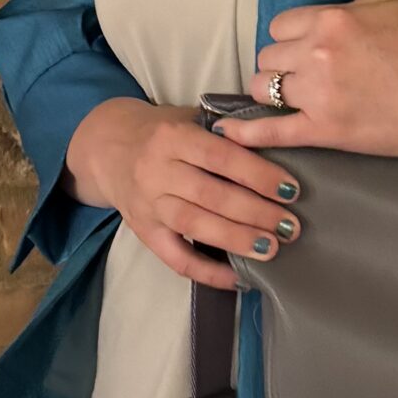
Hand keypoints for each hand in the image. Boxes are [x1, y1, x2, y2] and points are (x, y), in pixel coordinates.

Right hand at [64, 97, 301, 291]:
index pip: (221, 157)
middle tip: (290, 226)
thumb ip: (224, 130)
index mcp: (173, 136)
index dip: (258, 175)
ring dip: (236, 239)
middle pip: (211, 195)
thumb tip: (277, 143)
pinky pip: (176, 258)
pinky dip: (208, 272)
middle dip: (255, 212)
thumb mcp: (187, 118)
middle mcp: (157, 170)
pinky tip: (238, 279)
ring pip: (195, 225)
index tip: (291, 189)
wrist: (106, 149)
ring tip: (270, 248)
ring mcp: (148, 204)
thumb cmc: (160, 132)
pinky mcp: (143, 232)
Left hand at [214, 0, 397, 160]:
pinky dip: (246, 133)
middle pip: (268, 56)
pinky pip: (271, 131)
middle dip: (282, 65)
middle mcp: (318, 53)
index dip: (292, 37)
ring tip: (287, 98)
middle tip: (302, 75)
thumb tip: (356, 1)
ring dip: (272, 92)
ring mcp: (318, 93)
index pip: (282, 24)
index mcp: (333, 18)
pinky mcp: (324, 129)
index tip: (304, 48)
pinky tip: (228, 133)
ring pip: (263, 88)